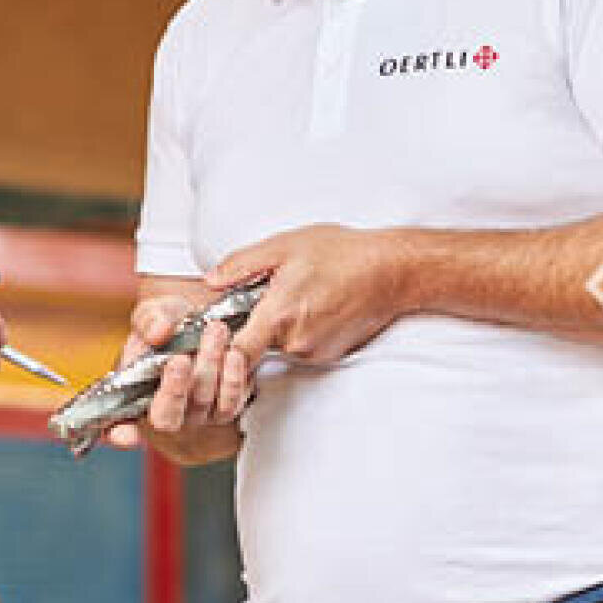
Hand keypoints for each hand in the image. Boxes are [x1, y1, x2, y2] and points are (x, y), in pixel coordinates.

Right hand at [104, 293, 249, 450]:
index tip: (129, 433)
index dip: (121, 433)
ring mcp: (195, 415)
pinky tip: (233, 353)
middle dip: (174, 389)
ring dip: (209, 367)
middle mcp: (164, 412)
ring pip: (202, 404)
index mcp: (134, 393)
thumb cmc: (170, 324)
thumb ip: (149, 321)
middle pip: (167, 417)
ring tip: (215, 331)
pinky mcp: (224, 408)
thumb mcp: (153, 314)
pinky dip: (233, 378)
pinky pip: (230, 403)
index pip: (119, 427)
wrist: (204, 323)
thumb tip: (159, 332)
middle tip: (181, 358)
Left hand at [208, 224, 408, 366]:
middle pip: (255, 345)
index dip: (219, 349)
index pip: (235, 353)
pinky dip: (299, 329)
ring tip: (299, 294)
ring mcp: (314, 352)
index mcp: (278, 316)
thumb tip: (212, 280)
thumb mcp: (284, 246)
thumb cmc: (342, 254)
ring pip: (279, 345)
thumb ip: (242, 265)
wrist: (390, 271)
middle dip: (254, 322)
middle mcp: (295, 342)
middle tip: (265, 294)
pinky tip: (315, 304)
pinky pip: (300, 346)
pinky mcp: (329, 355)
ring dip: (278, 325)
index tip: (214, 336)